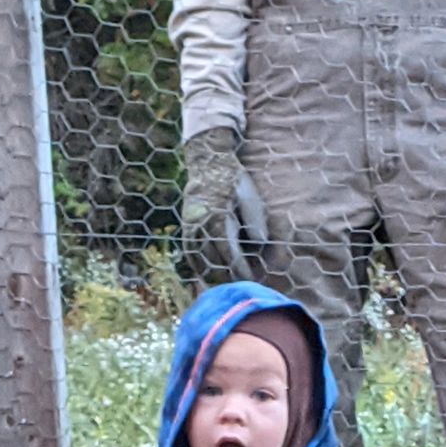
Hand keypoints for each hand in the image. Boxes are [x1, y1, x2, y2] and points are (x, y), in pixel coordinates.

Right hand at [179, 125, 269, 286]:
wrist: (207, 161)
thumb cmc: (233, 178)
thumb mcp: (249, 195)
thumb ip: (254, 220)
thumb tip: (259, 243)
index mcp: (218, 220)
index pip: (230, 255)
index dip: (241, 270)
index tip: (251, 280)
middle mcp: (201, 226)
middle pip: (215, 262)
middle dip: (229, 276)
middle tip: (242, 285)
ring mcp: (190, 226)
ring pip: (200, 260)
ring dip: (213, 275)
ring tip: (226, 284)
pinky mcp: (185, 225)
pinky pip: (189, 251)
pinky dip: (197, 265)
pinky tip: (206, 274)